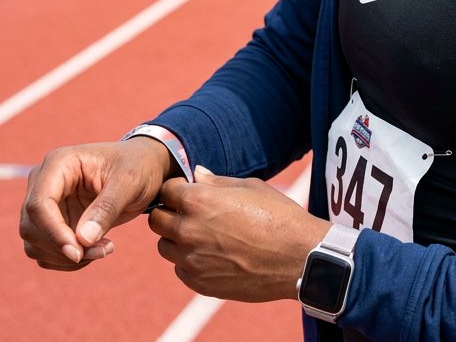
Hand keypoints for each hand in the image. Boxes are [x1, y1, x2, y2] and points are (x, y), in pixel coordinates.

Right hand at [20, 138, 171, 269]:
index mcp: (59, 163)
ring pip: (34, 244)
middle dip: (63, 248)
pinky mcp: (52, 223)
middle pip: (31, 227)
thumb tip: (83, 240)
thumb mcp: (130, 181)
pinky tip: (96, 249)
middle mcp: (45, 182)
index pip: (39, 204)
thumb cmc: (138, 166)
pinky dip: (67, 261)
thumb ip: (107, 207)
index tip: (78, 253)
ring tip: (104, 248)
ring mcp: (47, 204)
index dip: (53, 233)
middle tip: (103, 250)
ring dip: (66, 258)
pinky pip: (45, 253)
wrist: (145, 168)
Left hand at [148, 167, 327, 300]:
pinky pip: (180, 268)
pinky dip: (189, 260)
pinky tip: (213, 254)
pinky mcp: (198, 282)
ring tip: (204, 235)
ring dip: (176, 238)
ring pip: (164, 246)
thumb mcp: (249, 187)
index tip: (189, 191)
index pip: (167, 190)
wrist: (296, 257)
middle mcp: (188, 230)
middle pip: (156, 219)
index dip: (177, 188)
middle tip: (192, 213)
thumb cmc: (277, 215)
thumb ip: (217, 182)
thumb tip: (196, 175)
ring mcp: (191, 260)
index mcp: (198, 201)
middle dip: (170, 212)